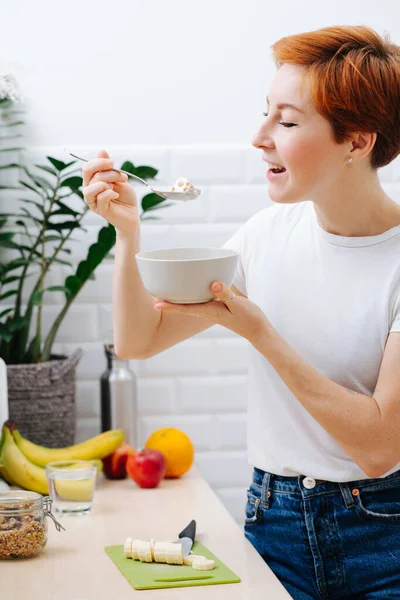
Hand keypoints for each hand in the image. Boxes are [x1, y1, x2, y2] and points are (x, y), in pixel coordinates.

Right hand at [82, 149, 139, 236]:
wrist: (132, 214)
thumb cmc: (125, 197)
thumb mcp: (119, 178)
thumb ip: (109, 167)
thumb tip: (101, 151)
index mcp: (92, 180)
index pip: (88, 167)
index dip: (100, 162)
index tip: (113, 163)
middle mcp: (89, 189)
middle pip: (88, 172)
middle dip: (106, 170)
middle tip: (121, 175)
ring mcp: (92, 200)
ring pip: (92, 186)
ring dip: (107, 182)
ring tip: (116, 187)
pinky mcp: (99, 210)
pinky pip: (100, 197)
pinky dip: (110, 193)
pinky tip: (116, 195)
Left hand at [154, 281, 271, 344]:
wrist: (259, 330)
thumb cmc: (249, 319)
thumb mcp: (238, 305)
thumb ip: (226, 294)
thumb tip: (213, 284)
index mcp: (209, 311)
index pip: (185, 308)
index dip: (170, 306)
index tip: (156, 304)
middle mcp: (208, 310)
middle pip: (185, 305)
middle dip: (171, 300)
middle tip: (154, 293)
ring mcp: (213, 308)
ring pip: (193, 301)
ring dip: (181, 295)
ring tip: (168, 287)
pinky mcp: (220, 305)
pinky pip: (203, 297)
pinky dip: (196, 291)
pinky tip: (195, 284)